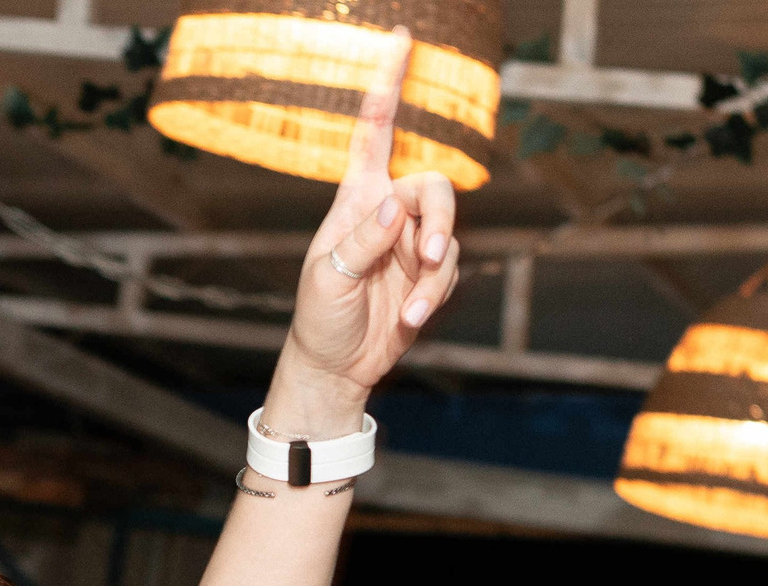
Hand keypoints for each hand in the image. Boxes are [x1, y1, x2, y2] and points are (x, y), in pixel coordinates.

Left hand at [264, 28, 462, 436]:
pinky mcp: (428, 276)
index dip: (387, 84)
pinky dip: (433, 295)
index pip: (375, 129)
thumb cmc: (319, 315)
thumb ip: (364, 238)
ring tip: (412, 306)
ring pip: (449, 232)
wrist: (334, 365)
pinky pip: (448, 271)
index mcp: (356, 198)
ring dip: (434, 271)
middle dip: (440, 218)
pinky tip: (409, 320)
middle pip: (434, 187)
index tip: (399, 38)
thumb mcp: (329, 276)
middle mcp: (388, 212)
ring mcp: (411, 243)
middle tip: (429, 256)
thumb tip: (397, 202)